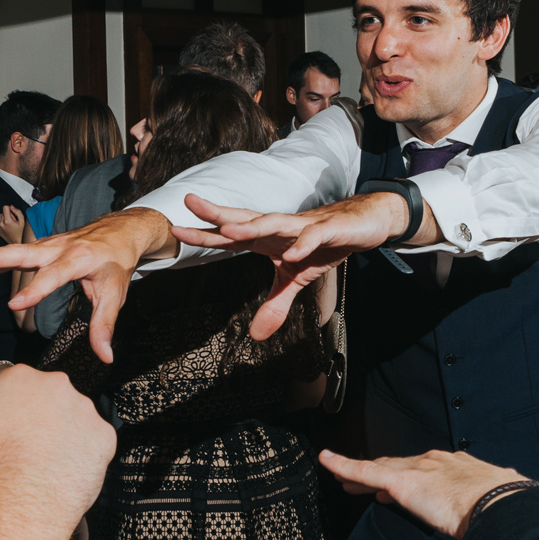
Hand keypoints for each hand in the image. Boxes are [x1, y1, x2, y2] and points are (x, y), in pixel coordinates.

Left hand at [0, 204, 26, 243]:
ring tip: (11, 225)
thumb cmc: (20, 233)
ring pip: (0, 217)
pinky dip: (3, 223)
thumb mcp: (22, 221)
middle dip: (8, 215)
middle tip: (13, 221)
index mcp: (7, 221)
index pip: (5, 207)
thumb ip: (17, 212)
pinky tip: (8, 228)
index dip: (10, 209)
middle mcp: (1, 224)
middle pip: (2, 212)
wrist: (16, 242)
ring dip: (5, 219)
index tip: (13, 213)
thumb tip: (12, 207)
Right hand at [0, 208, 172, 364]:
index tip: (15, 305)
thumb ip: (104, 325)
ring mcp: (45, 246)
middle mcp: (57, 248)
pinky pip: (10, 257)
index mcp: (78, 258)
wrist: (120, 230)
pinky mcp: (38, 249)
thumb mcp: (115, 293)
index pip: (54, 275)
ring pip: (10, 253)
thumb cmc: (116, 261)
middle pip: (22, 253)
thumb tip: (104, 357)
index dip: (35, 290)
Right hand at [0, 367, 113, 514]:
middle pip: (44, 396)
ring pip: (72, 416)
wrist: (20, 507)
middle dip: (34, 416)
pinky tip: (62, 468)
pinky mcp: (104, 436)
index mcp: (20, 379)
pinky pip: (94, 439)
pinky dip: (82, 451)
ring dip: (60, 431)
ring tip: (41, 461)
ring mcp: (84, 411)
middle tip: (19, 446)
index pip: (10, 381)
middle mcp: (56, 387)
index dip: (1, 403)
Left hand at [172, 191, 415, 339]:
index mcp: (267, 238)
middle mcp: (279, 228)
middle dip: (218, 214)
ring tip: (228, 229)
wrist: (363, 223)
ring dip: (251, 226)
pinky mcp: (328, 229)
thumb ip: (274, 304)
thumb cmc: (324, 245)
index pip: (230, 236)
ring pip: (273, 223)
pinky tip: (292, 253)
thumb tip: (255, 336)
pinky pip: (313, 237)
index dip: (204, 234)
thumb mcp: (296, 280)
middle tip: (188, 204)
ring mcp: (303, 226)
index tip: (175, 231)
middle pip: (244, 219)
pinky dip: (303, 244)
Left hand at [317, 449, 525, 539]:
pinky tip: (327, 462)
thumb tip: (501, 508)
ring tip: (342, 477)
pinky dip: (344, 465)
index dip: (410, 476)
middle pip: (398, 466)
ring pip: (379, 469)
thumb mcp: (498, 500)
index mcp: (458, 467)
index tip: (398, 486)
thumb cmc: (504, 508)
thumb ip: (491, 501)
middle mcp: (435, 462)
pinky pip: (364, 471)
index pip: (425, 470)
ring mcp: (418, 470)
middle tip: (362, 482)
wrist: (501, 504)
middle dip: (380, 473)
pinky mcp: (401, 481)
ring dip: (359, 473)